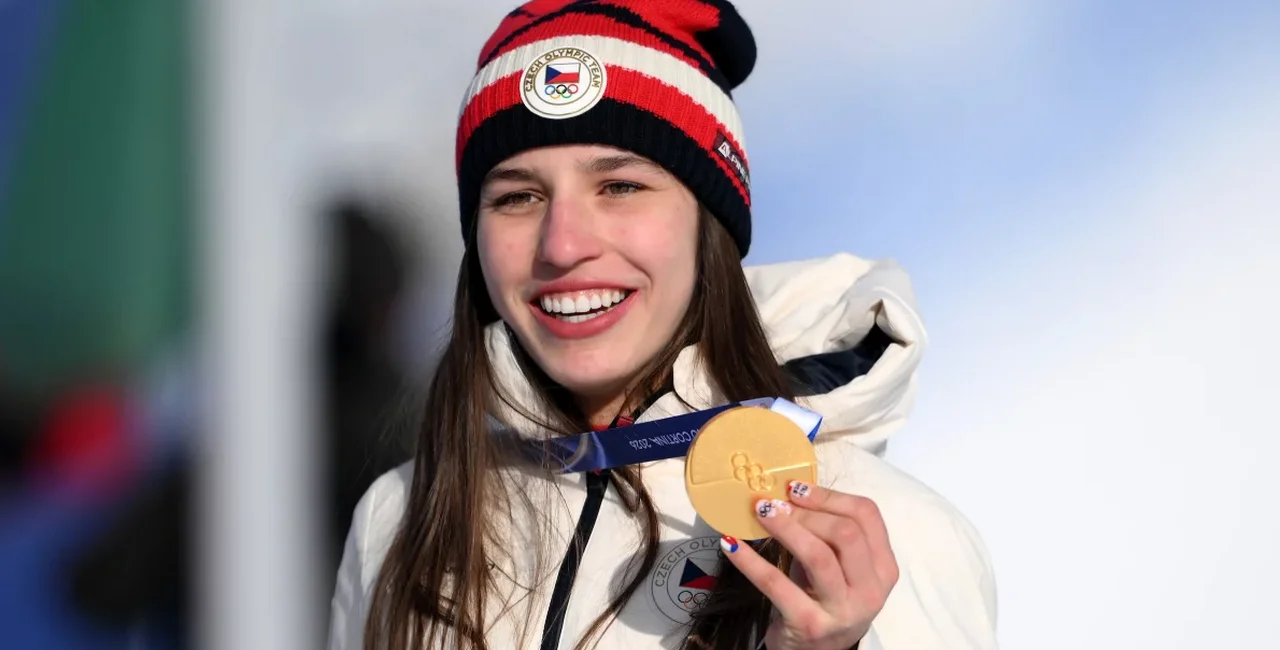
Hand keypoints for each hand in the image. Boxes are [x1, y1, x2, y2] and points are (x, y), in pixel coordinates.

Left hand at [718, 482, 897, 649]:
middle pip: (846, 533)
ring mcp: (842, 610)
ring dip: (785, 528)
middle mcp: (870, 590)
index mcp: (882, 568)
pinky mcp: (809, 625)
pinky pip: (777, 584)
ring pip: (818, 555)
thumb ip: (827, 535)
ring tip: (760, 513)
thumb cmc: (825, 600)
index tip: (795, 488)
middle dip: (807, 511)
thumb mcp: (839, 568)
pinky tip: (731, 545)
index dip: (829, 495)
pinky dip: (750, 561)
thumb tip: (788, 492)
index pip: (867, 515)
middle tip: (775, 504)